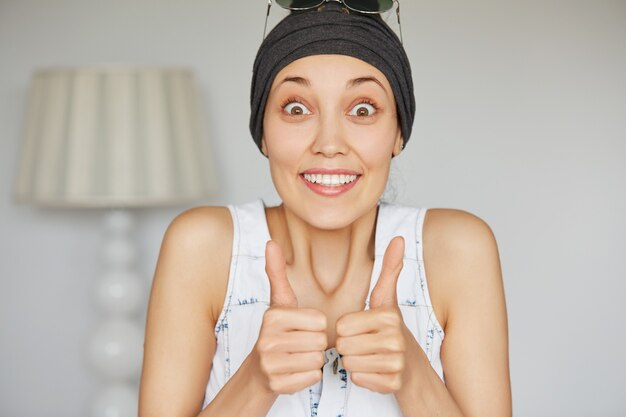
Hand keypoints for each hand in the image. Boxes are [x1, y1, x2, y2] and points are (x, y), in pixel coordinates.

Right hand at [253, 240, 327, 393]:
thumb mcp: (279, 302)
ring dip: (313, 361)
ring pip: (317, 360)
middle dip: (316, 344)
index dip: (316, 326)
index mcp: (272, 316)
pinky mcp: (276, 385)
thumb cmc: (276, 333)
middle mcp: (267, 339)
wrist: (258, 371)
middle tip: (299, 344)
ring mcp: (270, 364)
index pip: (320, 321)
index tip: (301, 328)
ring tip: (297, 356)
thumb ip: (277, 272)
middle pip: (320, 341)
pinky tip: (294, 371)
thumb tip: (271, 242)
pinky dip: (308, 376)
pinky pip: (312, 378)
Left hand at [335, 236, 409, 393]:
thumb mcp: (386, 299)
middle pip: (343, 345)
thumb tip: (399, 238)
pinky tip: (374, 371)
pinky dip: (362, 378)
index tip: (362, 329)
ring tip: (369, 356)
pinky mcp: (393, 383)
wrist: (410, 366)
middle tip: (365, 344)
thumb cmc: (389, 330)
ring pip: (349, 363)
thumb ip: (390, 269)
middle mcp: (395, 338)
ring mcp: (396, 362)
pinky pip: (359, 379)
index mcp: (388, 315)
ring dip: (354, 362)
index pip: (341, 325)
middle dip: (348, 347)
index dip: (346, 329)